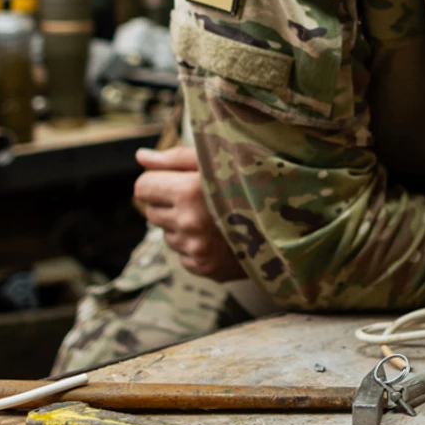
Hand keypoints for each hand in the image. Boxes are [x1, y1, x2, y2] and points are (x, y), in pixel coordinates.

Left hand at [134, 147, 241, 280]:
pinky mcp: (203, 267)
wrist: (284, 223)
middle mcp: (189, 223)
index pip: (143, 187)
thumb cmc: (248, 182)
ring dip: (182, 226)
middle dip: (168, 205)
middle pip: (150, 212)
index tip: (174, 181)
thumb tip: (140, 157)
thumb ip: (174, 158)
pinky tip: (218, 237)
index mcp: (189, 191)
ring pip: (168, 235)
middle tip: (198, 200)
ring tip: (212, 218)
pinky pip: (183, 255)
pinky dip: (195, 246)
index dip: (157, 182)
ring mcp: (196, 249)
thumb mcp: (215, 160)